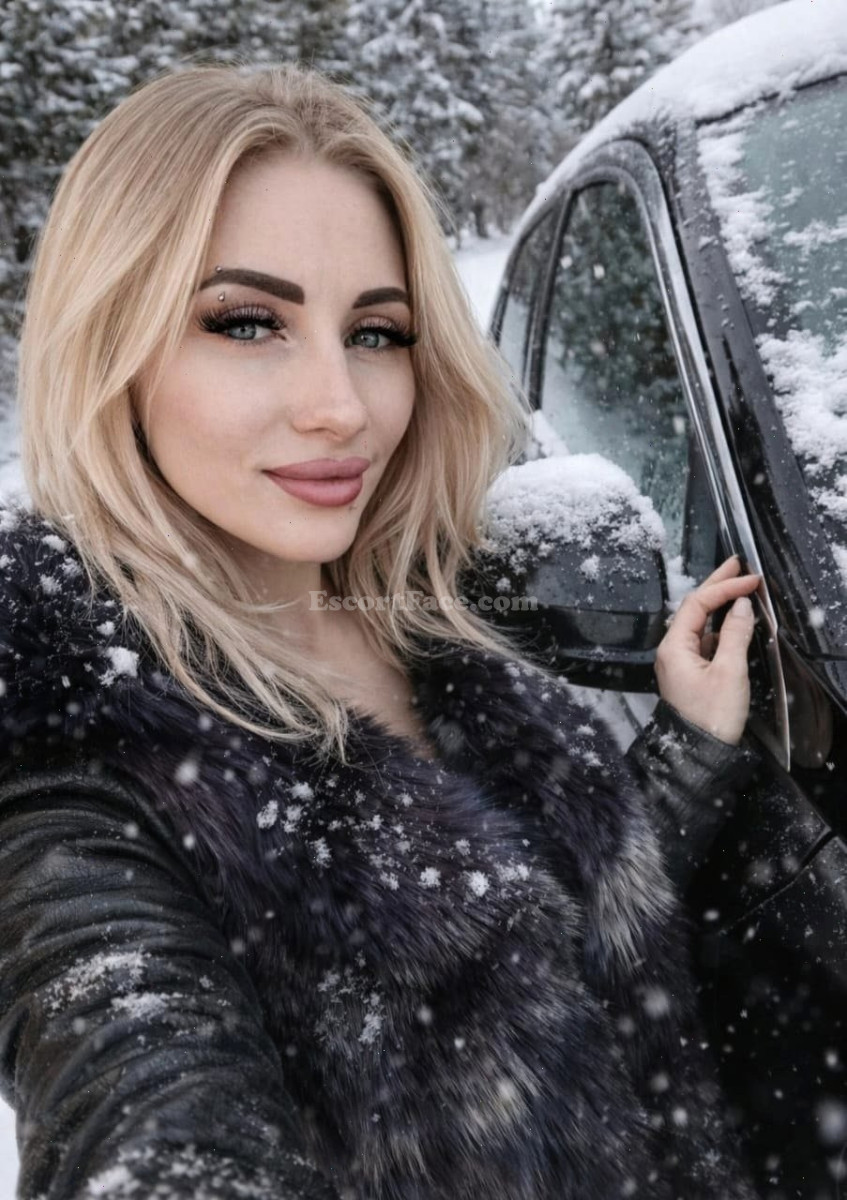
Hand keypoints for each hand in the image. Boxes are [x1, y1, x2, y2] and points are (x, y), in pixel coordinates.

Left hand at [654, 557, 759, 745]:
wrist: (700, 754)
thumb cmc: (711, 717)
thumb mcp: (729, 672)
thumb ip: (736, 635)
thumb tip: (741, 606)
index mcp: (674, 647)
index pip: (698, 604)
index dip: (724, 587)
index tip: (750, 578)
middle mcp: (672, 651)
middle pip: (694, 608)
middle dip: (716, 586)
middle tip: (737, 564)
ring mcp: (680, 662)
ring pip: (699, 623)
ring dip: (718, 604)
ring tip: (738, 586)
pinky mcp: (691, 673)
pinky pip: (704, 640)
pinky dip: (720, 626)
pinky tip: (733, 621)